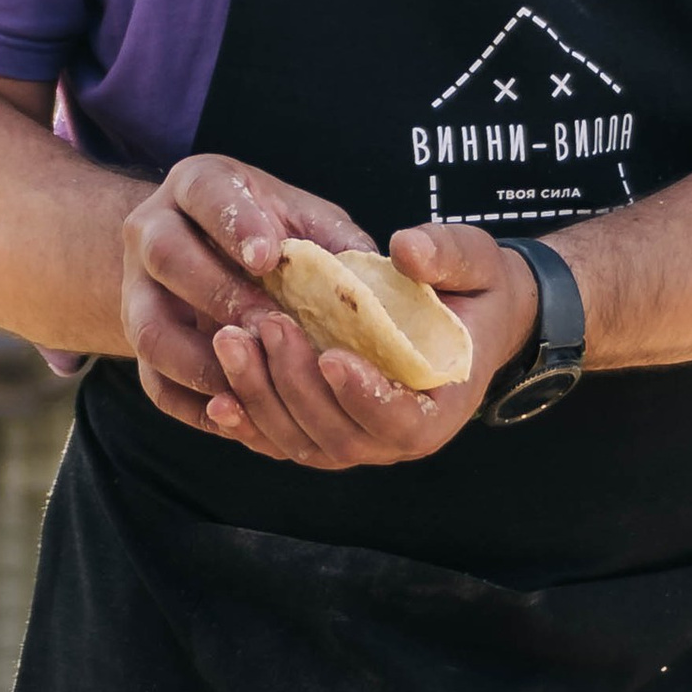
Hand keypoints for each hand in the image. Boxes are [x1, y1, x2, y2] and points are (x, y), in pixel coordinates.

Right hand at [120, 154, 375, 422]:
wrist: (202, 251)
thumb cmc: (269, 233)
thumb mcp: (301, 217)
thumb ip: (333, 240)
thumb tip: (377, 279)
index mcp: (196, 185)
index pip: (206, 193)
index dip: (235, 225)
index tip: (268, 257)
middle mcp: (151, 231)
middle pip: (167, 257)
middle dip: (219, 295)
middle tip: (271, 326)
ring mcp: (135, 290)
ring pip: (148, 330)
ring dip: (201, 360)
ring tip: (255, 375)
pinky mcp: (138, 345)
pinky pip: (152, 382)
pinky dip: (192, 404)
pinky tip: (236, 411)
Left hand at [192, 218, 545, 473]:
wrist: (466, 314)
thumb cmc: (473, 289)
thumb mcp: (477, 262)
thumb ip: (448, 256)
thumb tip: (406, 249)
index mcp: (441, 405)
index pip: (402, 422)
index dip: (366, 398)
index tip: (332, 355)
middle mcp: (395, 437)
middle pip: (338, 436)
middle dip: (295, 384)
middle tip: (266, 323)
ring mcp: (355, 438)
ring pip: (300, 441)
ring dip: (260, 397)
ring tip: (230, 339)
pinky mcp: (321, 429)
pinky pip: (280, 438)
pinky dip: (248, 422)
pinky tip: (214, 393)